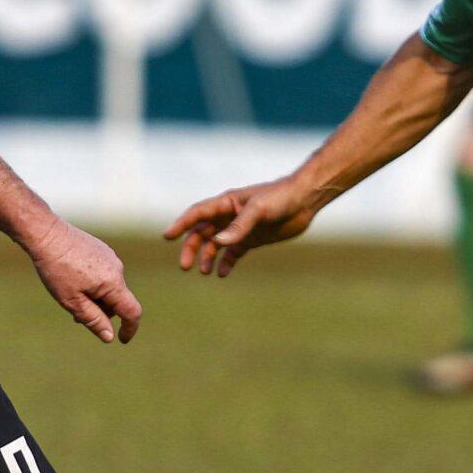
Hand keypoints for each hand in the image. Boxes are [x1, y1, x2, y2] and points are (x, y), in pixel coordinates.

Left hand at [25, 218, 141, 343]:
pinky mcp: (103, 250)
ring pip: (109, 288)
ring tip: (70, 295)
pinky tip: (73, 279)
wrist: (46, 234)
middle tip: (75, 315)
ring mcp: (110, 258)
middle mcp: (117, 269)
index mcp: (112, 283)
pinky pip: (104, 275)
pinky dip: (93, 284)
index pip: (132, 312)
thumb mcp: (72, 301)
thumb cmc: (56, 269)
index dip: (130, 329)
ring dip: (96, 298)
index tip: (122, 340)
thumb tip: (110, 337)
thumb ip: (93, 320)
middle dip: (101, 312)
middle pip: (117, 301)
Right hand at [166, 176, 318, 276]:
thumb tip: (217, 243)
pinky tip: (222, 274)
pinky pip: (233, 252)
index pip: (197, 214)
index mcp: (226, 203)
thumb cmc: (281, 198)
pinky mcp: (251, 239)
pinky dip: (226, 263)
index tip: (167, 237)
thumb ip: (239, 226)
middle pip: (202, 232)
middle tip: (185, 266)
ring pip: (215, 244)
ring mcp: (239, 228)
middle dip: (191, 248)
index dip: (181, 224)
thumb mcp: (259, 210)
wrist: (304, 201)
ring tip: (204, 272)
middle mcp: (229, 215)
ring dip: (207, 257)